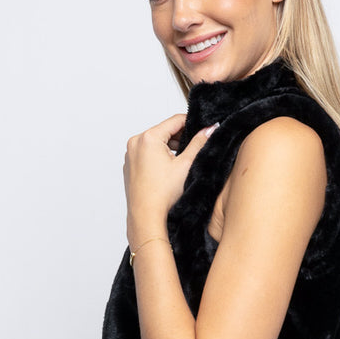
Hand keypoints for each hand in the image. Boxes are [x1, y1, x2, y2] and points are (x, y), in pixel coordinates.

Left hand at [124, 113, 218, 246]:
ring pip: (155, 143)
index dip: (192, 124)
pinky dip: (157, 157)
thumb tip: (210, 129)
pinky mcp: (129, 166)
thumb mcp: (186, 165)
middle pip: (164, 131)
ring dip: (169, 148)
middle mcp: (135, 142)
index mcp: (148, 137)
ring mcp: (130, 154)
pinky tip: (167, 172)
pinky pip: (146, 154)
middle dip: (180, 138)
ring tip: (180, 164)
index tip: (202, 130)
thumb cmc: (162, 195)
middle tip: (193, 149)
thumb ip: (199, 143)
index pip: (175, 121)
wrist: (146, 217)